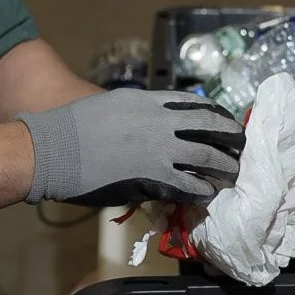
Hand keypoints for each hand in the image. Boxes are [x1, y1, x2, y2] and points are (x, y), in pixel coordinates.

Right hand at [15, 89, 244, 206]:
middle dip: (228, 135)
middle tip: (240, 144)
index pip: (191, 102)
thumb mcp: (110, 106)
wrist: (53, 147)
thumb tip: (154, 124)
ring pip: (205, 156)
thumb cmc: (73, 126)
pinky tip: (207, 194)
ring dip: (223, 165)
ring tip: (233, 173)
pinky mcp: (152, 176)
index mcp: (145, 100)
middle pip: (206, 125)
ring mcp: (157, 148)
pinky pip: (188, 184)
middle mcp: (157, 120)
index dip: (213, 111)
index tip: (224, 118)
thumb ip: (136, 113)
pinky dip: (201, 189)